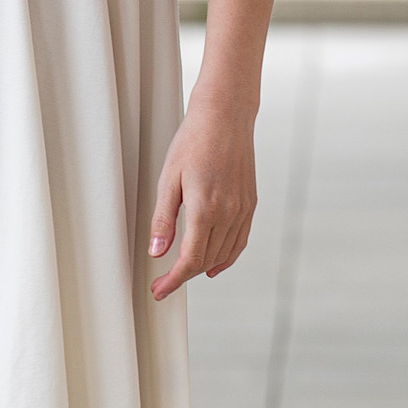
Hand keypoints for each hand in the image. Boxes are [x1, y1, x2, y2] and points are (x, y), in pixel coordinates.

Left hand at [148, 94, 256, 300]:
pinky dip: (226, 257)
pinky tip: (214, 262)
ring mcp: (242, 210)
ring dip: (204, 268)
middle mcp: (228, 214)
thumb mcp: (168, 179)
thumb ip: (163, 219)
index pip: (190, 260)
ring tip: (184, 274)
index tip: (159, 291)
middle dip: (184, 276)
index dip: (174, 280)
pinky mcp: (250, 203)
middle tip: (163, 283)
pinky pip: (240, 241)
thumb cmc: (193, 142)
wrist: (225, 116)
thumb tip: (156, 252)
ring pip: (224, 254)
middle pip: (206, 261)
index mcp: (205, 209)